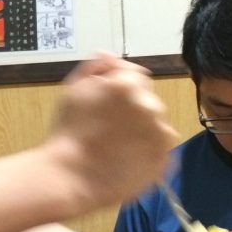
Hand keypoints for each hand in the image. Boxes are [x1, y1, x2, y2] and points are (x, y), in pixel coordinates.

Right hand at [47, 54, 177, 210]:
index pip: (136, 76)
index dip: (121, 88)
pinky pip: (162, 148)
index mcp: (127, 84)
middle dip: (133, 108)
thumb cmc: (68, 132)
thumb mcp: (73, 89)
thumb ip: (95, 67)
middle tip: (109, 127)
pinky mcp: (163, 158)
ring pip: (156, 123)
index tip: (107, 105)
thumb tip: (109, 55)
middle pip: (148, 99)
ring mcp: (160, 133)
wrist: (70, 176)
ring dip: (143, 128)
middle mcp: (149, 105)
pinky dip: (149, 149)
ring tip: (118, 144)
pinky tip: (128, 156)